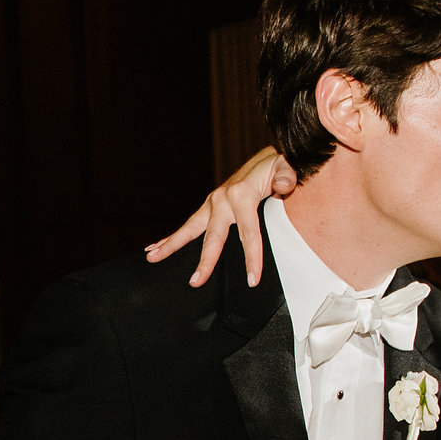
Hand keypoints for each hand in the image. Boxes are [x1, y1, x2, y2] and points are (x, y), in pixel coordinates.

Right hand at [144, 149, 298, 287]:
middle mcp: (222, 199)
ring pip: (190, 229)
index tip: (252, 280)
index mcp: (242, 194)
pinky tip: (155, 248)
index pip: (248, 233)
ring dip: (170, 244)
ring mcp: (213, 202)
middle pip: (212, 237)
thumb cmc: (280, 166)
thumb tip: (284, 185)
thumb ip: (288, 175)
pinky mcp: (210, 206)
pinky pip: (190, 225)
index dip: (251, 258)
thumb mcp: (288, 166)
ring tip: (152, 258)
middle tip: (195, 282)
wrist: (270, 157)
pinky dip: (172, 237)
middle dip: (204, 261)